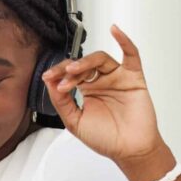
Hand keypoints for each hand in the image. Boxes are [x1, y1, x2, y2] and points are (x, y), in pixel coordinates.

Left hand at [42, 25, 165, 168]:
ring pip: (100, 59)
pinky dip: (124, 41)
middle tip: (61, 77)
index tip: (48, 78)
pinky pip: (131, 54)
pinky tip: (115, 31)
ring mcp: (116, 78)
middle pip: (83, 65)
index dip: (58, 74)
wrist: (128, 150)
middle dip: (69, 69)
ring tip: (74, 70)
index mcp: (86, 92)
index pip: (70, 75)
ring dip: (85, 62)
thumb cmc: (105, 139)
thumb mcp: (75, 122)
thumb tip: (50, 83)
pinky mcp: (133, 77)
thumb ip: (62, 103)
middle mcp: (100, 82)